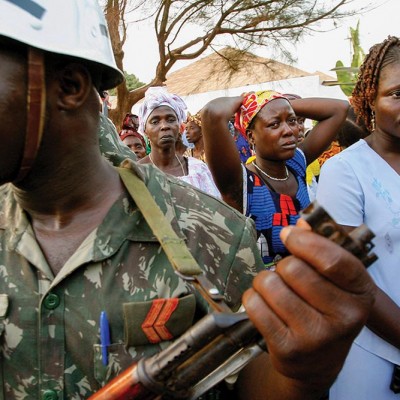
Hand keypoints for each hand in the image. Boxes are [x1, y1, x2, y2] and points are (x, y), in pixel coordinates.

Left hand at [242, 225, 374, 390]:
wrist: (317, 361)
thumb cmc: (324, 310)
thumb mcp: (334, 281)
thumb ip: (320, 249)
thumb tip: (300, 224)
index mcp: (360, 293)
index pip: (332, 260)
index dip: (304, 242)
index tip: (288, 235)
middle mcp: (344, 317)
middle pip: (293, 269)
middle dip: (281, 266)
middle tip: (285, 277)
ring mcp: (316, 336)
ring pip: (270, 284)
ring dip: (264, 282)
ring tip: (274, 292)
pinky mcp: (288, 349)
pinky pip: (255, 305)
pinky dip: (252, 298)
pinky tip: (264, 305)